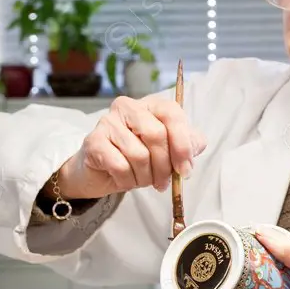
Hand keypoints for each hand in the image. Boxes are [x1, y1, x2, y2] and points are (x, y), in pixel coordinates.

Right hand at [56, 94, 206, 199]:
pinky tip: (126, 180)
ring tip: (142, 180)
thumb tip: (196, 145)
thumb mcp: (167, 150)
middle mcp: (128, 107)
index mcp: (150, 105)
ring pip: (138, 154)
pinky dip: (128, 181)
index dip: (182, 145)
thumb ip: (187, 144)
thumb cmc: (137, 157)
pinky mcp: (93, 141)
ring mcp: (108, 122)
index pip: (172, 114)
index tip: (185, 170)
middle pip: (156, 135)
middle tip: (163, 183)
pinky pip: (120, 166)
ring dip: (145, 177)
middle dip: (164, 166)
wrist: (101, 171)